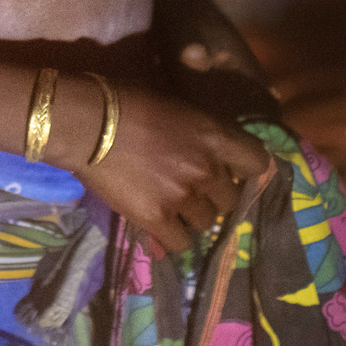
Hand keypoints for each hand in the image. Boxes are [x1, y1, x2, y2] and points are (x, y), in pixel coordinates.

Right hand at [64, 81, 269, 254]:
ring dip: (193, 216)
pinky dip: (173, 238)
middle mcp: (207, 170)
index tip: (233, 169)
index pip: (257, 162)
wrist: (88, 124)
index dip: (246, 168)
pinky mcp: (157, 219)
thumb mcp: (175, 104)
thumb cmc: (127, 101)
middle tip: (194, 188)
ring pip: (206, 221)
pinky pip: (180, 243)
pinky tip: (162, 227)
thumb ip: (198, 128)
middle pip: (230, 198)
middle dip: (214, 194)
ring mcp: (183, 197)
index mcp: (214, 136)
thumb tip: (206, 132)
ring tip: (174, 206)